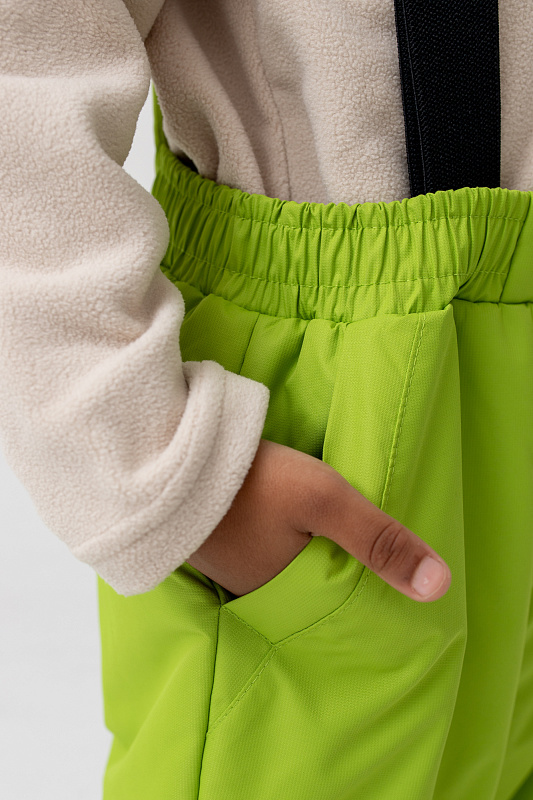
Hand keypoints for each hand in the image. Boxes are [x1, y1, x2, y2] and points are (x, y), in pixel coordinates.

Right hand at [186, 439, 450, 601]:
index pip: (335, 601)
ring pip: (282, 565)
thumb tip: (438, 586)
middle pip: (307, 584)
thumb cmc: (252, 482)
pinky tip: (282, 521)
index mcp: (283, 594)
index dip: (360, 587)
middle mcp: (254, 590)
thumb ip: (379, 539)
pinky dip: (276, 538)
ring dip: (302, 551)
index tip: (382, 574)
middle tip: (356, 547)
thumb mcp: (325, 501)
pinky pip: (257, 548)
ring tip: (327, 533)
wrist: (168, 454)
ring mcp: (230, 566)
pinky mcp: (216, 540)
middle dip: (332, 570)